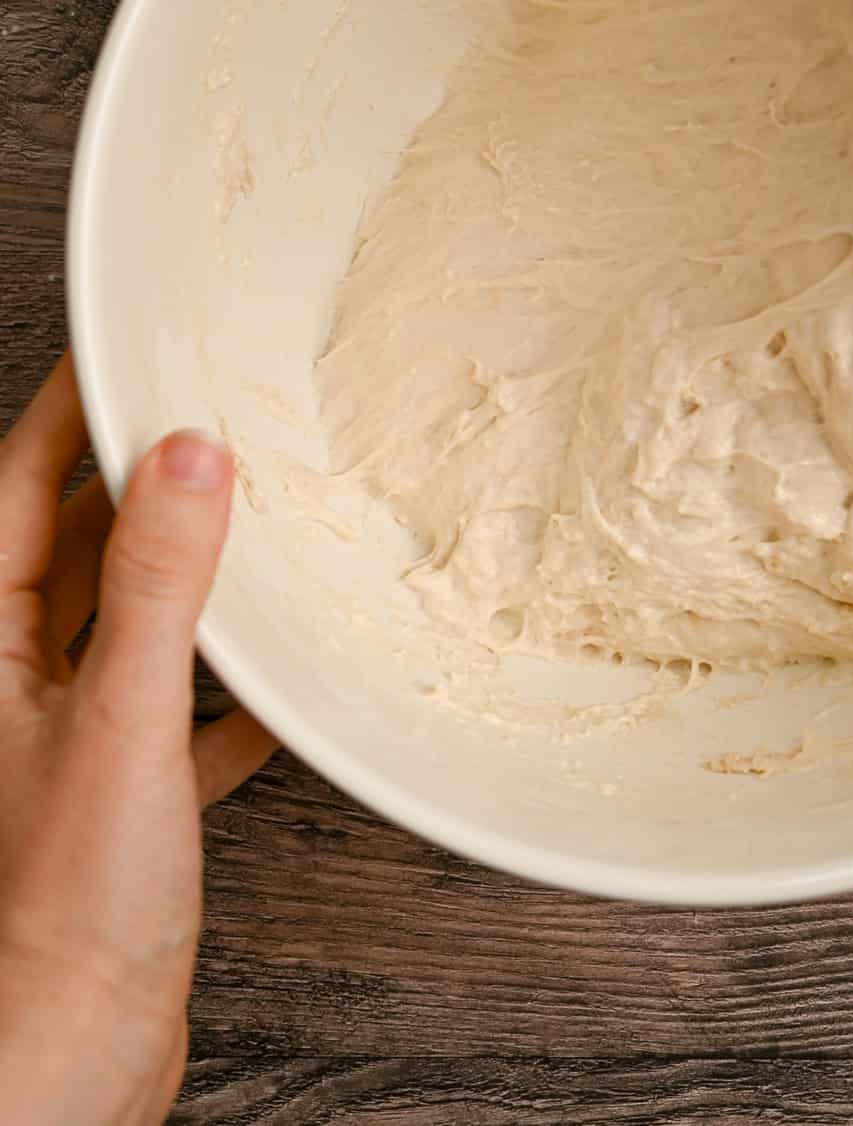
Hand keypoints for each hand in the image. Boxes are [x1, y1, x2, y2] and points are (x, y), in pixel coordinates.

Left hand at [0, 355, 275, 1125]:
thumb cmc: (58, 914)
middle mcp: (12, 683)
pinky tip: (276, 681)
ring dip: (186, 579)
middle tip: (210, 422)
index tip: (122, 350)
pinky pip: (173, 708)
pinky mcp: (114, 796)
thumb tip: (189, 458)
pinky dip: (221, 686)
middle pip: (76, 546)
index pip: (20, 490)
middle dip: (141, 484)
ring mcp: (64, 739)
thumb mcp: (119, 722)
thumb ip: (157, 586)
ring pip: (127, 622)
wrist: (66, 1069)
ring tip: (255, 524)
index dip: (68, 414)